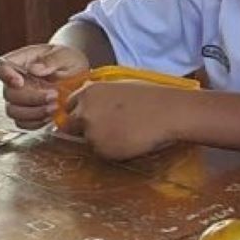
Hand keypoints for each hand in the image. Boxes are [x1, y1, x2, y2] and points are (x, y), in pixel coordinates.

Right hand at [0, 44, 89, 129]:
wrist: (77, 74)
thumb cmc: (67, 60)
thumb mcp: (65, 55)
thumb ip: (51, 59)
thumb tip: (35, 69)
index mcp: (21, 62)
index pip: (2, 66)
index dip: (6, 76)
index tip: (19, 82)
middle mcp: (16, 81)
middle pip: (10, 93)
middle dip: (31, 98)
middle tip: (54, 96)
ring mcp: (21, 98)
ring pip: (14, 111)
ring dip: (34, 113)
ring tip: (55, 107)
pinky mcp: (28, 112)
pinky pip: (23, 122)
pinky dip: (36, 122)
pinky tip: (51, 116)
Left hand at [64, 81, 180, 160]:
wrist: (170, 112)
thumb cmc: (152, 96)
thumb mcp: (121, 86)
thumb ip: (100, 95)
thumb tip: (90, 103)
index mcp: (88, 93)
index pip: (69, 106)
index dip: (80, 112)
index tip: (90, 116)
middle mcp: (84, 113)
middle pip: (71, 126)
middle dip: (83, 128)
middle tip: (106, 128)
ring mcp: (91, 133)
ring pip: (88, 140)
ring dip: (101, 139)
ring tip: (125, 133)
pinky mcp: (102, 150)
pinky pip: (103, 152)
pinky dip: (113, 149)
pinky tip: (130, 140)